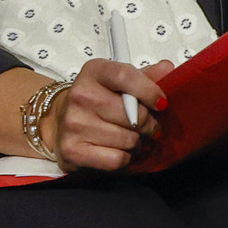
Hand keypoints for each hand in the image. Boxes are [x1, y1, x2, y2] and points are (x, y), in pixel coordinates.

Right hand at [45, 58, 170, 170]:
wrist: (59, 122)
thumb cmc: (96, 101)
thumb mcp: (119, 83)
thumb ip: (145, 76)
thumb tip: (167, 68)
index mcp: (93, 72)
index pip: (126, 76)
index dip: (150, 91)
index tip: (160, 103)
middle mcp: (80, 95)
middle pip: (134, 115)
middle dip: (148, 124)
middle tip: (145, 126)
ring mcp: (74, 124)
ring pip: (129, 140)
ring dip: (136, 143)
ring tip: (129, 138)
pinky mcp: (72, 151)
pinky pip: (117, 159)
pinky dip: (125, 158)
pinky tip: (118, 150)